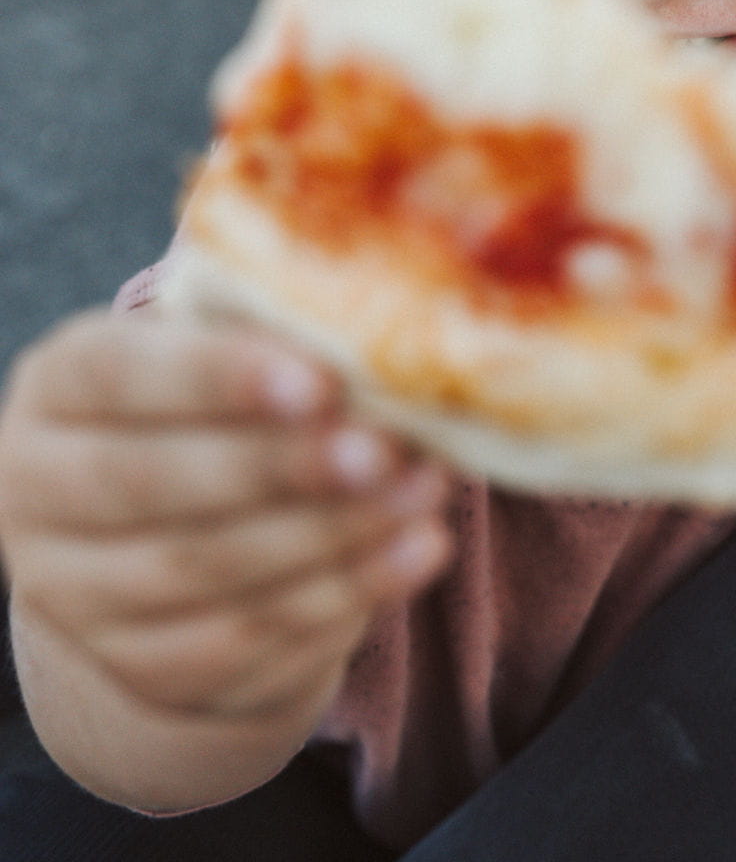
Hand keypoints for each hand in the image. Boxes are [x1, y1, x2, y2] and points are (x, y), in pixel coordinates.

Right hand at [0, 308, 452, 722]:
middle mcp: (36, 491)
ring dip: (331, 532)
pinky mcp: (137, 667)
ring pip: (206, 569)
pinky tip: (413, 552)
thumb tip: (377, 345)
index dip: (219, 378)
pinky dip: (342, 595)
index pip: (122, 375)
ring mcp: (76, 594)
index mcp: (57, 385)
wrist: (163, 531)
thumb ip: (274, 341)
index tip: (322, 381)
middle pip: (156, 481)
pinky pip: (245, 638)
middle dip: (284, 465)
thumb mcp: (221, 355)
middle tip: (386, 446)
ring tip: (422, 491)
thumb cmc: (209, 405)